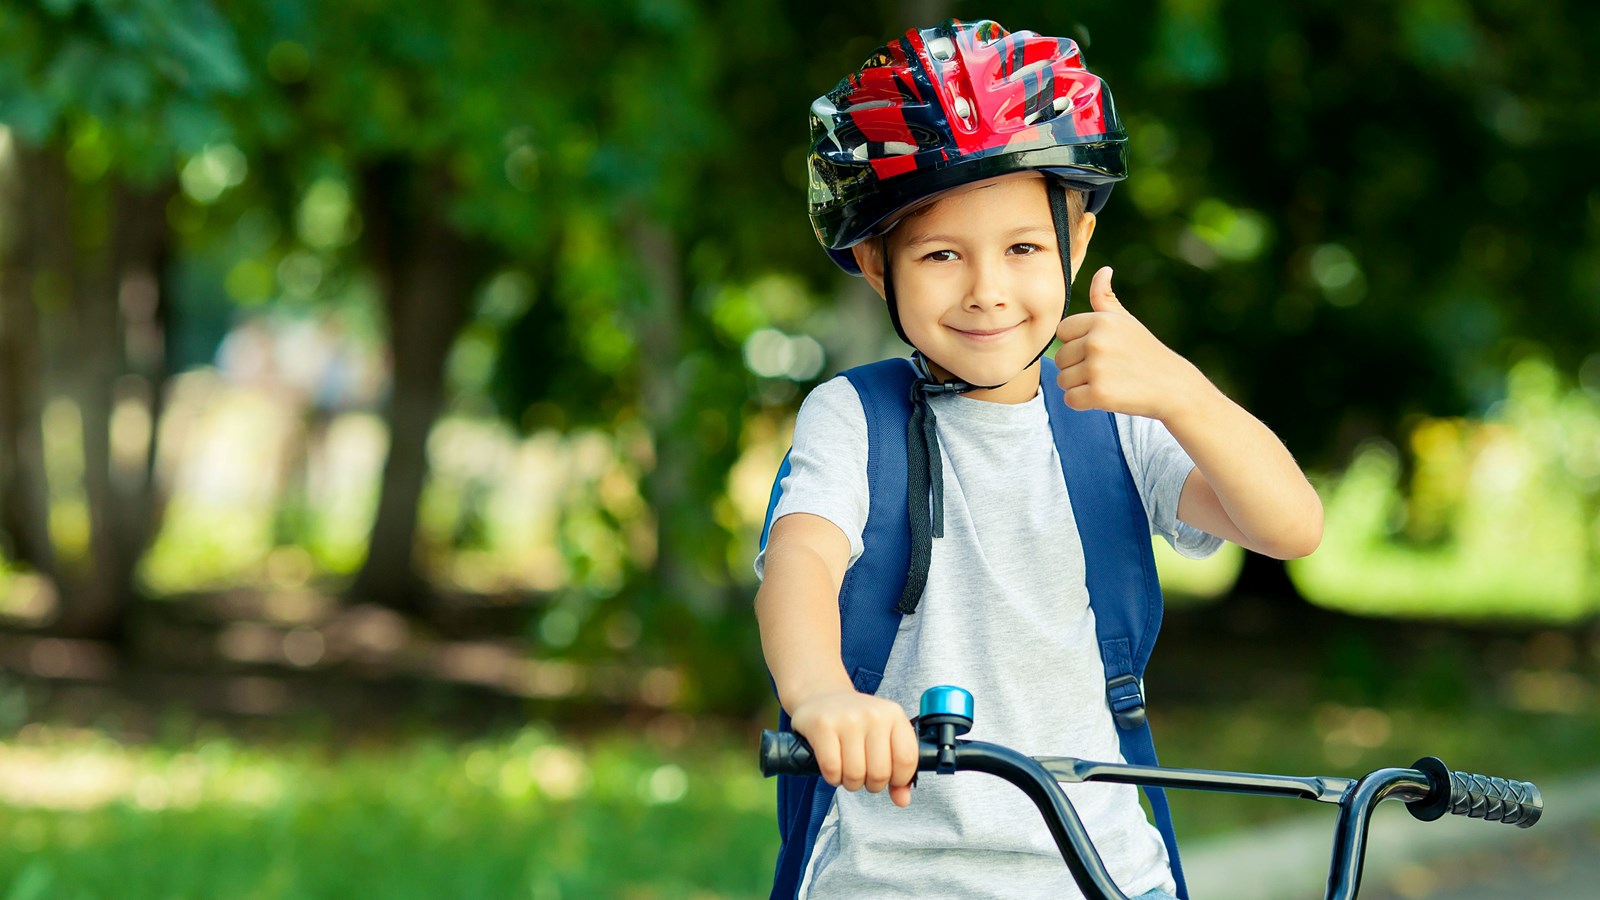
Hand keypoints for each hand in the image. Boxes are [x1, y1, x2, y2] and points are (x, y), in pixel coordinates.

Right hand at [788, 688, 919, 807]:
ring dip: (850, 783)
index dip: (899, 779)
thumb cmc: (856, 722)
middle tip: (864, 774)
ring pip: (855, 775)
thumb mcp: (883, 737)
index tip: (890, 778)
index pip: (907, 759)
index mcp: (894, 715)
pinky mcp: (823, 726)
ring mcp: (847, 719)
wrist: (822, 697)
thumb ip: (897, 770)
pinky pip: (832, 769)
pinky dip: (833, 778)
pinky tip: (833, 768)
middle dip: (871, 784)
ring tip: (847, 771)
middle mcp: (873, 714)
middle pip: (880, 773)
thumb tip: (902, 800)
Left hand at [1054, 267, 1205, 420]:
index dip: (1077, 344)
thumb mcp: (1126, 321)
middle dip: (1077, 368)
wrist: (1173, 386)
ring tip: (1108, 382)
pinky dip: (1084, 403)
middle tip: (1107, 370)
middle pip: (1060, 358)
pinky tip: (1106, 397)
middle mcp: (1096, 340)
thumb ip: (1105, 298)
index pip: (1062, 332)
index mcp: (1100, 320)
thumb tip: (1103, 271)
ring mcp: (1097, 367)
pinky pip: (1070, 400)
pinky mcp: (1099, 393)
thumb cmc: (1145, 353)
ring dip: (1080, 386)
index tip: (1100, 350)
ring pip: (1063, 380)